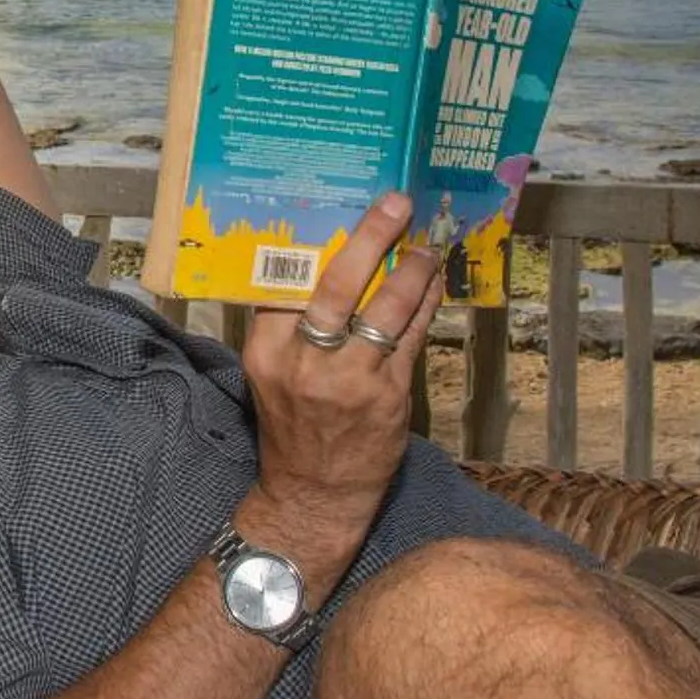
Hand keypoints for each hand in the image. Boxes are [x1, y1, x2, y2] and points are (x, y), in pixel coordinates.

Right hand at [236, 194, 445, 571]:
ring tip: (425, 247)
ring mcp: (348, 379)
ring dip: (411, 269)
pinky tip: (433, 286)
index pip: (285, 282)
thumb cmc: (294, 428)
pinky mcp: (387, 396)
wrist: (314, 495)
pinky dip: (425, 306)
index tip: (335, 208)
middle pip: (336, 282)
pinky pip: (412, 337)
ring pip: (385, 306)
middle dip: (370, 236)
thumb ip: (289, 330)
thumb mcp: (274, 376)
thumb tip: (322, 267)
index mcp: (266, 351)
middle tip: (395, 203)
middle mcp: (304, 362)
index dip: (313, 242)